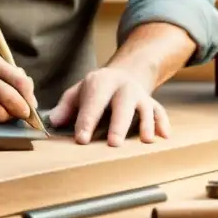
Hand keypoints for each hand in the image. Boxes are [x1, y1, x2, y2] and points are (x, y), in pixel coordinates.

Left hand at [47, 66, 169, 146]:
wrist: (124, 74)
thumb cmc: (96, 90)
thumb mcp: (78, 92)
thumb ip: (66, 106)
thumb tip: (53, 121)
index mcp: (101, 83)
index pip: (93, 103)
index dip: (87, 121)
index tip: (81, 140)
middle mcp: (123, 87)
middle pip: (122, 104)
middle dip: (119, 124)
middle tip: (114, 144)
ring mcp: (139, 95)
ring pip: (145, 107)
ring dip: (146, 123)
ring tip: (146, 140)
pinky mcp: (151, 103)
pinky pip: (160, 112)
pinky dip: (163, 123)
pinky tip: (164, 137)